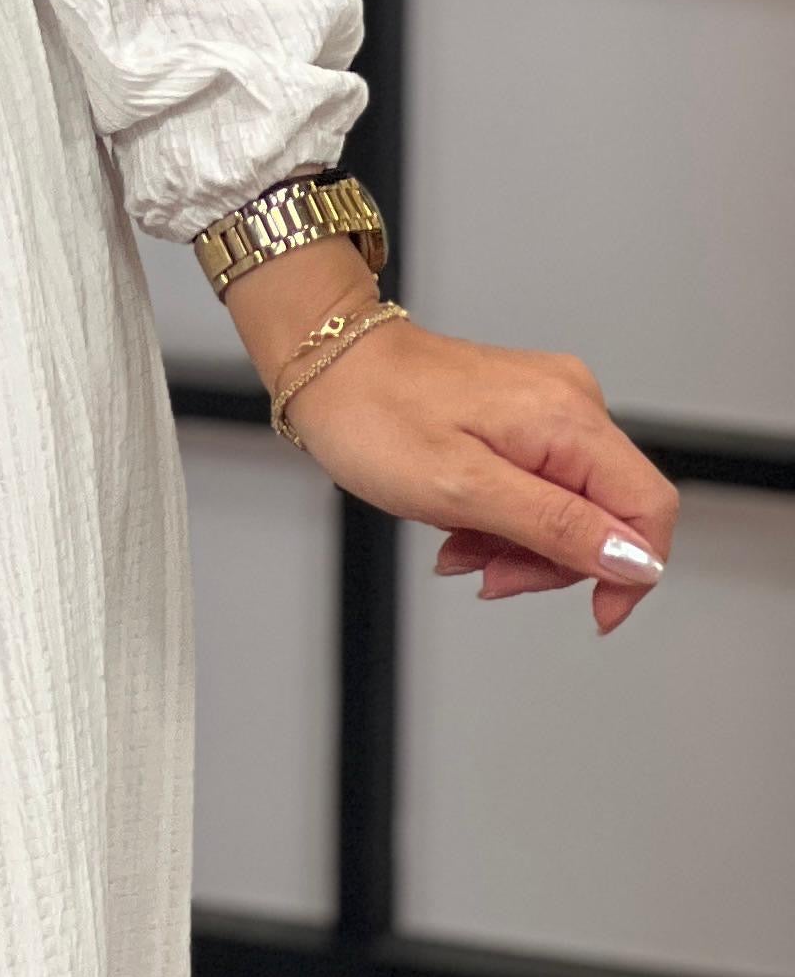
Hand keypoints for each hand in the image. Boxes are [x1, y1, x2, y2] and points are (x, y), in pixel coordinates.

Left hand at [222, 246, 675, 634]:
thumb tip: (635, 561)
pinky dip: (505, 518)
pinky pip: (541, 487)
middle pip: (609, 516)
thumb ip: (557, 526)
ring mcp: (547, 406)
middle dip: (553, 561)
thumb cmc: (374, 415)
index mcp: (567, 417)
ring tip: (460, 546)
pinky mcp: (522, 415)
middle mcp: (570, 403)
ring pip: (573, 509)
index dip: (632, 573)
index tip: (594, 611)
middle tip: (490, 572)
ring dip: (520, 545)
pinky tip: (462, 526)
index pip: (650, 508)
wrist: (326, 365)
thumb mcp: (464, 490)